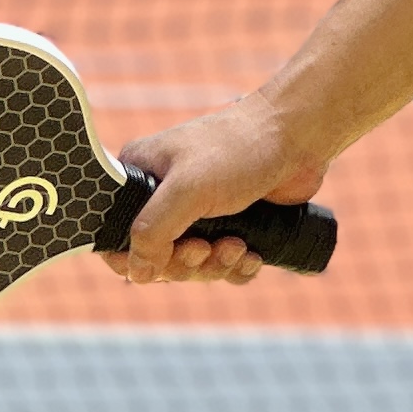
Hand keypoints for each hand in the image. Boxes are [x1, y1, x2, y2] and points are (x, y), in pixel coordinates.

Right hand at [105, 100, 330, 288]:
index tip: (160, 261)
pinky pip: (223, 265)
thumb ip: (154, 230)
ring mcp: (199, 213)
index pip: (115, 232)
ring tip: (238, 246)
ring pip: (193, 265)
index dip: (133, 258)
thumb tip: (137, 274)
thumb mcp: (187, 188)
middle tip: (207, 248)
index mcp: (139, 177)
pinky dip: (237, 268)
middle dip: (186, 263)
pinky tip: (252, 256)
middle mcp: (164, 196)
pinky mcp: (232, 226)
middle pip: (157, 258)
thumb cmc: (237, 150)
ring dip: (215, 266)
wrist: (297, 138)